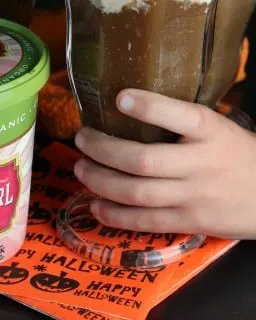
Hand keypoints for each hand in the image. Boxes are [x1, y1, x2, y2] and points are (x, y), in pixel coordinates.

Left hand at [74, 90, 255, 239]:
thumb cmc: (240, 155)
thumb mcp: (220, 128)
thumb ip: (184, 122)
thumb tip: (131, 105)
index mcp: (210, 132)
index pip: (180, 116)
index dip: (148, 107)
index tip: (119, 97)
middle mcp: (200, 163)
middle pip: (144, 160)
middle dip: (103, 149)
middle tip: (81, 138)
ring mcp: (194, 196)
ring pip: (138, 193)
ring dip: (100, 181)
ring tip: (80, 169)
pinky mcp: (189, 222)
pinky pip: (146, 222)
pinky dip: (115, 216)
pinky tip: (95, 205)